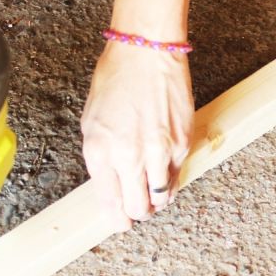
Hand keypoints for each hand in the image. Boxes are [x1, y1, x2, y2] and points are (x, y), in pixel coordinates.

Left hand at [81, 0, 194, 226]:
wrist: (146, 52)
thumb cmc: (116, 80)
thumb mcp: (92, 121)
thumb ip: (101, 158)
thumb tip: (112, 185)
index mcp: (100, 152)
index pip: (111, 204)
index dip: (117, 220)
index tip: (120, 222)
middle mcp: (129, 157)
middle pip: (138, 208)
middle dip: (137, 213)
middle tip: (138, 209)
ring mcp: (158, 152)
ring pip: (162, 198)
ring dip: (157, 199)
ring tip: (154, 190)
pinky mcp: (182, 144)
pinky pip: (178, 175)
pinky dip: (172, 176)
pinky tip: (166, 165)